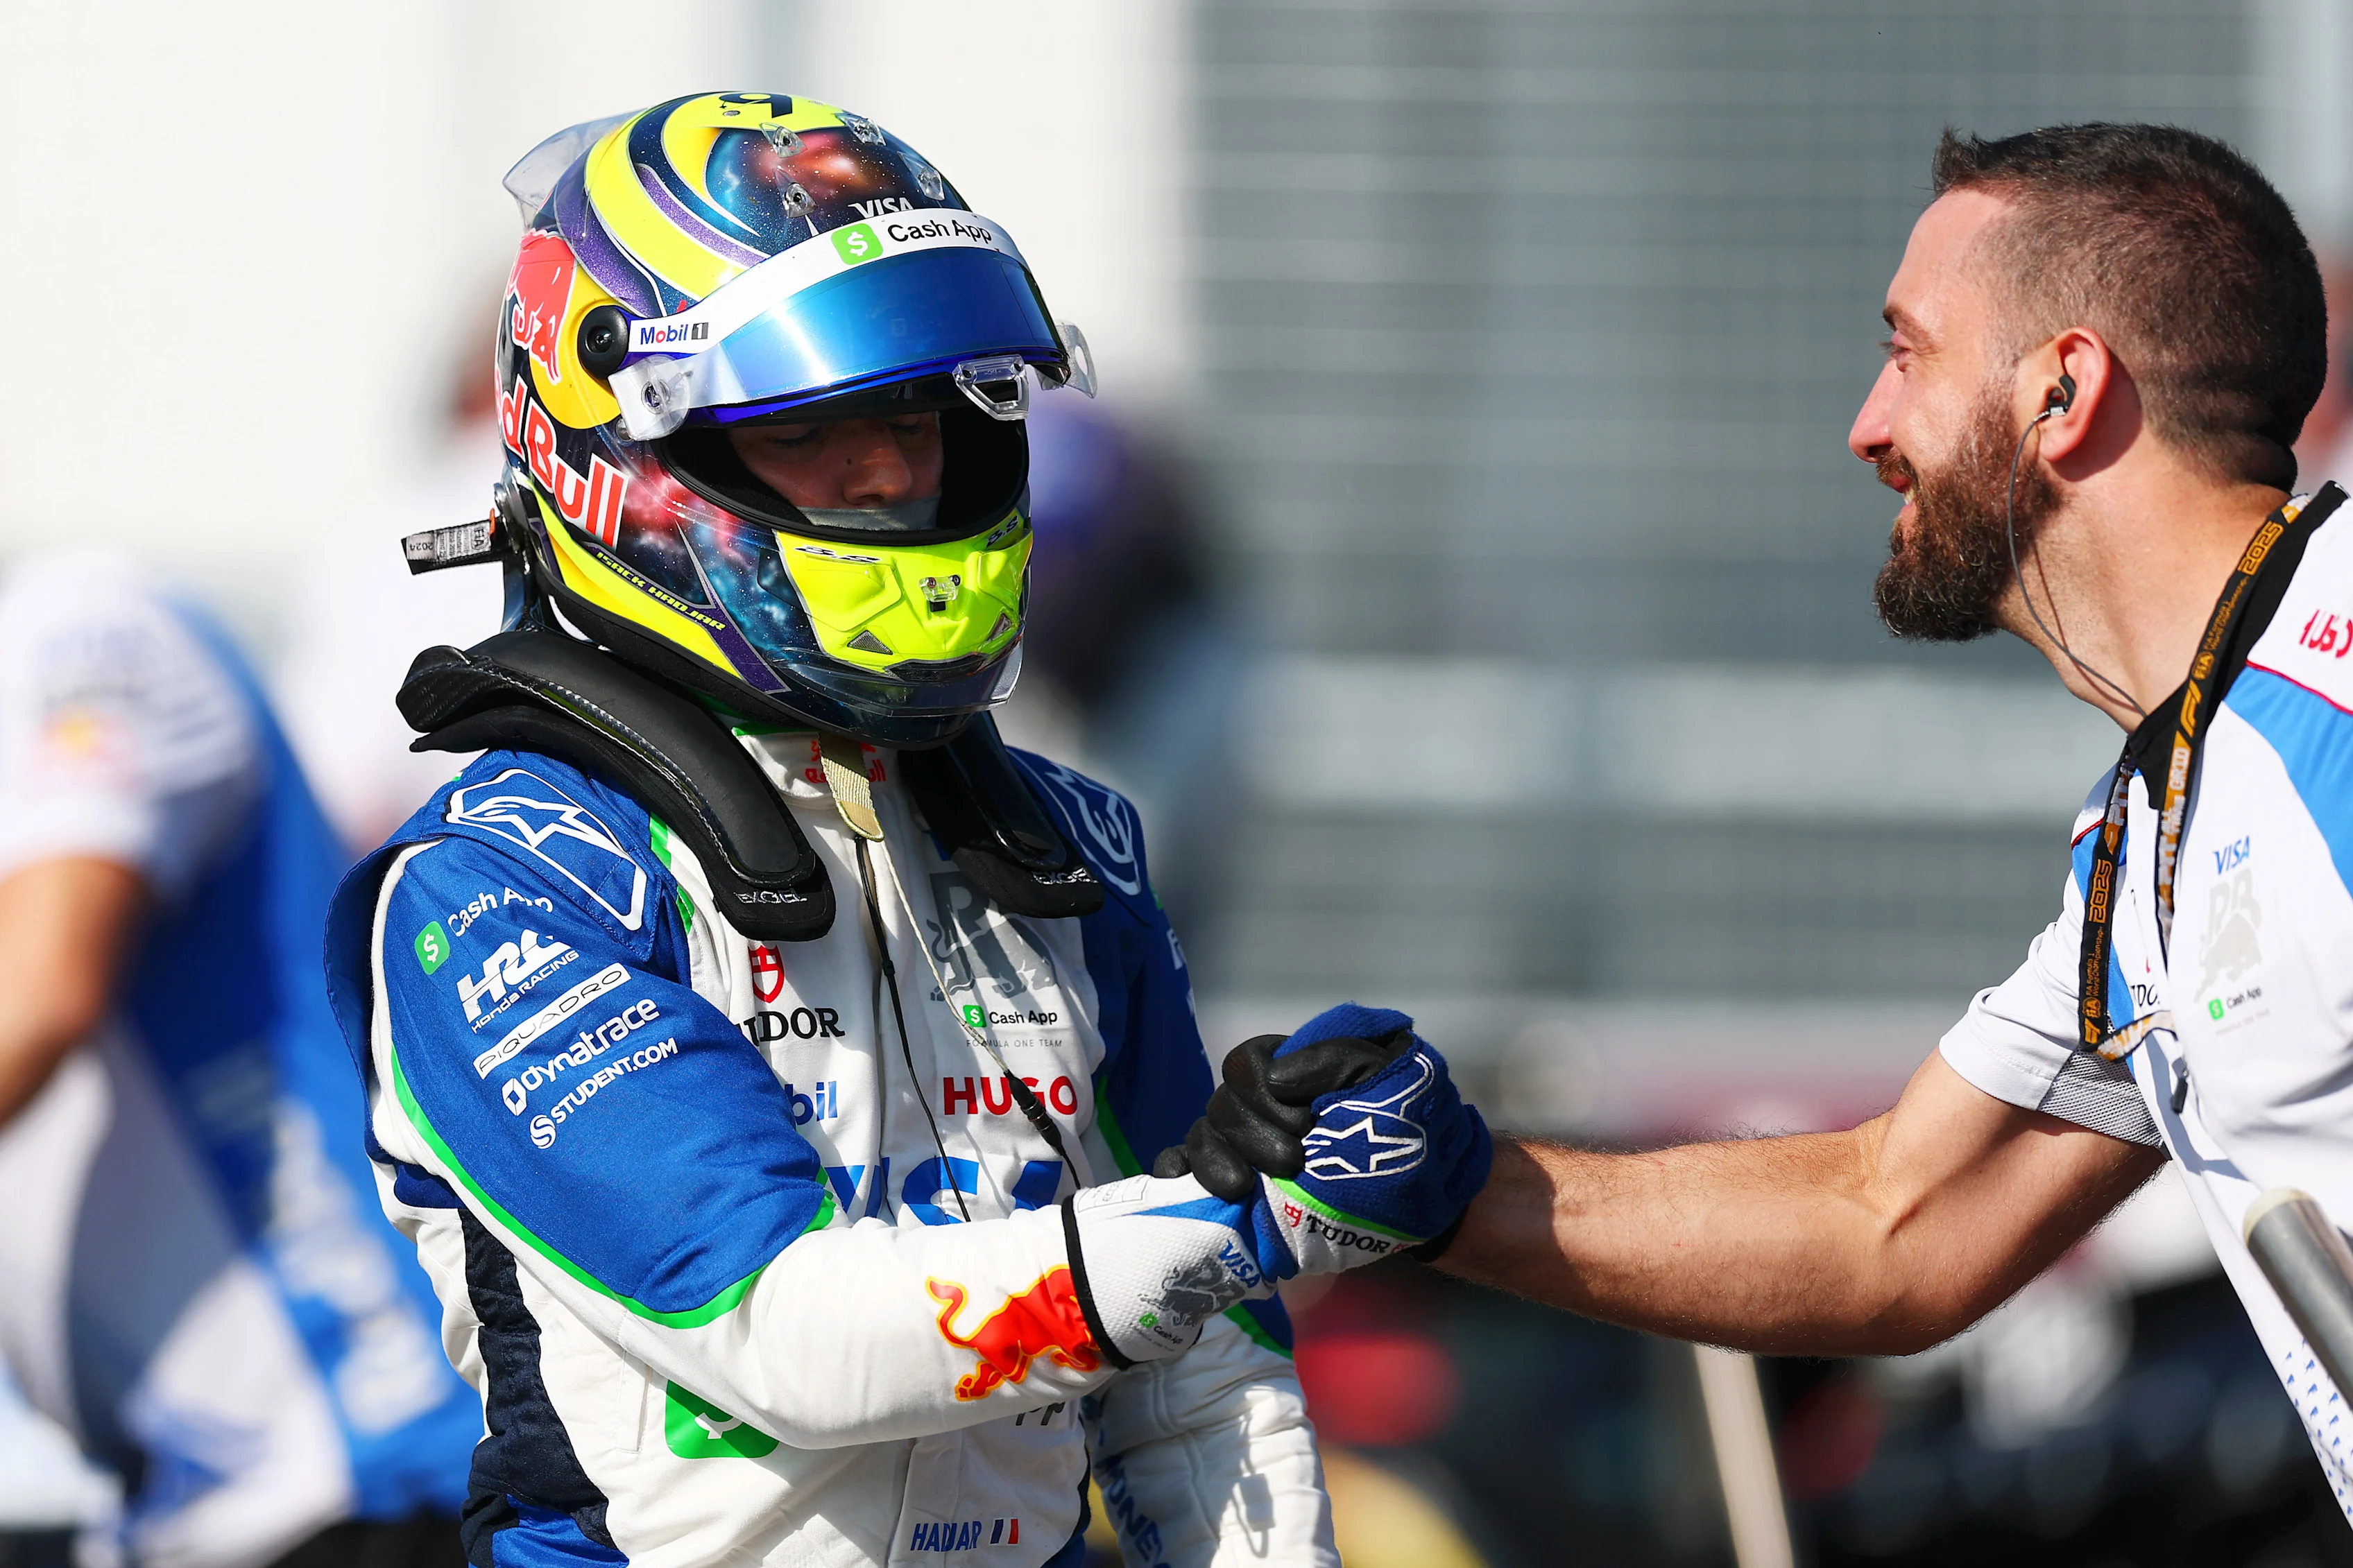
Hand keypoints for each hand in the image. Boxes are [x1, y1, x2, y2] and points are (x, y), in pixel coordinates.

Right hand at [1157, 1003, 1491, 1273]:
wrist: (1427, 1195)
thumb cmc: (1408, 1124)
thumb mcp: (1389, 1074)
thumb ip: (1339, 1057)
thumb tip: (1279, 1078)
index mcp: (1288, 1069)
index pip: (1246, 1064)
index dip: (1263, 1091)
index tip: (1306, 1121)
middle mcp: (1257, 1104)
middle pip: (1222, 1104)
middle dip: (1252, 1135)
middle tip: (1294, 1163)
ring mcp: (1239, 1144)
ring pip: (1200, 1137)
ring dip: (1215, 1161)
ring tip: (1245, 1190)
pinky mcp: (1231, 1184)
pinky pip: (1180, 1167)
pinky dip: (1176, 1172)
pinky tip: (1186, 1188)